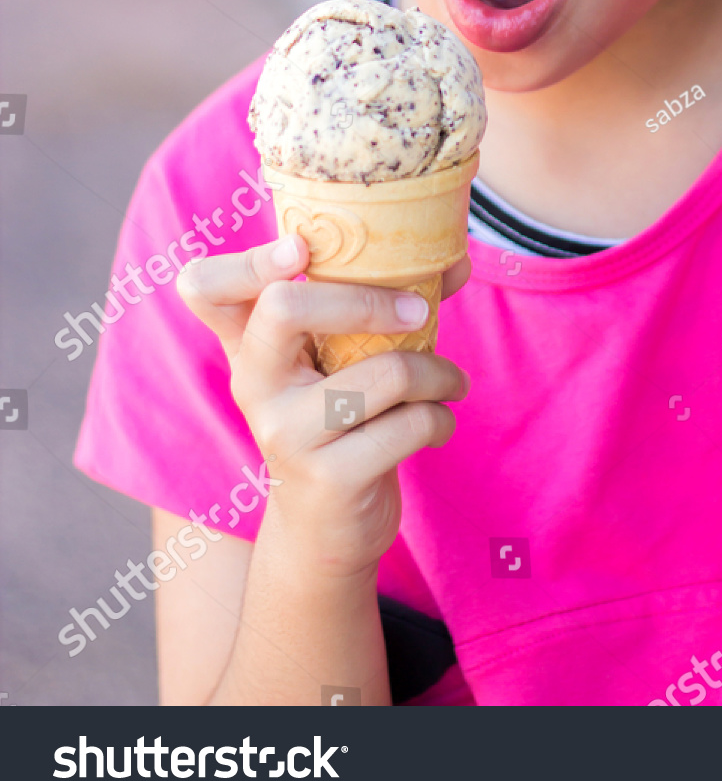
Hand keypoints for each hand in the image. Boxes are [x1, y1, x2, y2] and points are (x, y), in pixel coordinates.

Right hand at [177, 236, 470, 576]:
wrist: (323, 530)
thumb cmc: (341, 423)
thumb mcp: (341, 361)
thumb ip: (386, 302)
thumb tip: (459, 259)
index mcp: (248, 344)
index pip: (204, 285)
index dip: (246, 260)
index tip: (300, 249)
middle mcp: (253, 383)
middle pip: (284, 307)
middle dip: (368, 299)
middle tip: (420, 312)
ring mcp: (284, 433)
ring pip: (380, 370)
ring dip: (436, 372)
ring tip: (450, 382)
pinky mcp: (327, 478)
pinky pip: (406, 424)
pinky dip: (440, 418)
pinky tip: (437, 424)